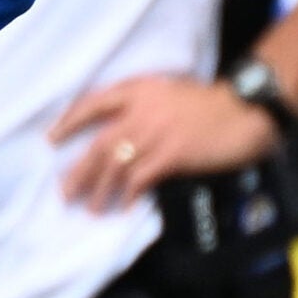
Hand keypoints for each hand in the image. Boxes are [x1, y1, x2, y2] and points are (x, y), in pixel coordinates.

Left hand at [55, 74, 280, 212]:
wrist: (246, 108)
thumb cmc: (211, 103)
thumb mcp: (169, 92)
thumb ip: (143, 106)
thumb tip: (122, 135)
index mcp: (138, 90)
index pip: (92, 104)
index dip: (69, 122)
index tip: (51, 139)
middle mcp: (141, 110)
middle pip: (99, 144)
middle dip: (80, 171)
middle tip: (66, 192)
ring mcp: (156, 132)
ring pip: (116, 165)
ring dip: (101, 190)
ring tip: (92, 208)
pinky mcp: (172, 154)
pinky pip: (140, 177)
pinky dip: (129, 194)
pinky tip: (124, 206)